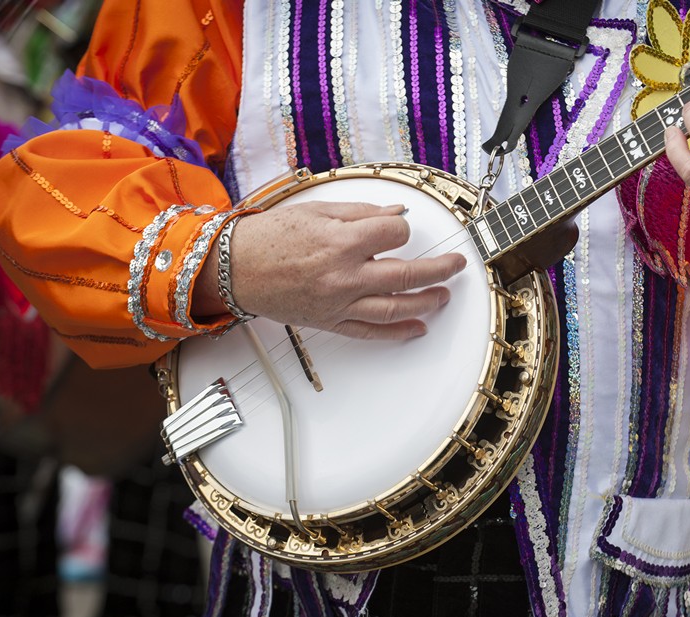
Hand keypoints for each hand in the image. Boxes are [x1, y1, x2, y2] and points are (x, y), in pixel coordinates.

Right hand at [195, 201, 465, 338]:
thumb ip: (361, 213)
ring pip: (395, 307)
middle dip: (439, 268)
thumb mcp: (315, 211)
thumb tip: (397, 214)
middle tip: (457, 264)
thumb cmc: (269, 237)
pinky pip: (370, 332)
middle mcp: (344, 276)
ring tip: (444, 294)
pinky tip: (418, 328)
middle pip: (406, 274)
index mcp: (341, 242)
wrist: (232, 268)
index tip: (398, 228)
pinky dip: (397, 332)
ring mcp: (339, 303)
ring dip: (426, 301)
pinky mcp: (330, 321)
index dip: (401, 229)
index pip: (394, 234)